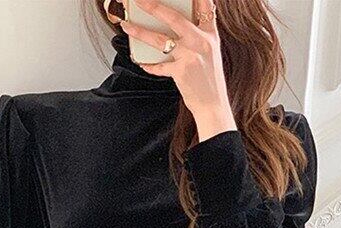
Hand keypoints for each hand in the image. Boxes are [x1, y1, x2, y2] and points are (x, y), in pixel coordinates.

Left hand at [120, 0, 236, 140]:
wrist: (213, 105)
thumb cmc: (209, 80)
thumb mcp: (210, 52)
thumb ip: (198, 36)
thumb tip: (178, 27)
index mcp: (210, 34)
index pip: (205, 5)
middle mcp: (201, 41)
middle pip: (174, 17)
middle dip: (153, 6)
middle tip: (139, 0)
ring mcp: (190, 55)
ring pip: (160, 39)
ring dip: (140, 32)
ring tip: (126, 26)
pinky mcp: (181, 71)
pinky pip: (158, 65)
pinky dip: (149, 64)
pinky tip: (141, 62)